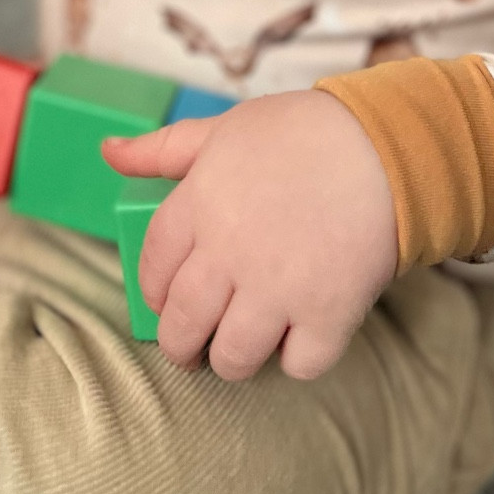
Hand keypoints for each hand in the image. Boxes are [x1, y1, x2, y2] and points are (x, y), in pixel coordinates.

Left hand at [103, 90, 398, 382]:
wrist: (386, 144)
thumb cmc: (303, 131)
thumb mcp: (223, 129)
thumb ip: (161, 149)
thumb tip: (107, 152)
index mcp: (198, 207)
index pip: (153, 270)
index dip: (154, 293)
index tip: (165, 300)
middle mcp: (230, 254)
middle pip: (182, 325)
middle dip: (181, 344)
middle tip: (192, 346)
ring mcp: (279, 288)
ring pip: (232, 357)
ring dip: (231, 359)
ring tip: (242, 347)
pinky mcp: (328, 313)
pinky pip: (298, 365)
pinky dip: (296, 359)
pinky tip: (300, 336)